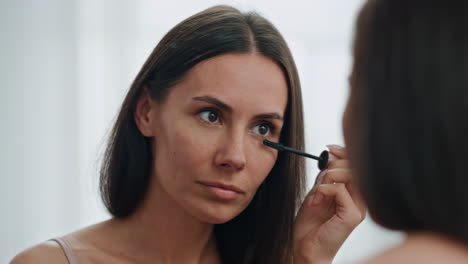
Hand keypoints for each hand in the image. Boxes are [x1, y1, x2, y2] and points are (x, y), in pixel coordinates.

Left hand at [293, 145, 365, 263]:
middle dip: (334, 165)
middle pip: (356, 167)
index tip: (329, 149)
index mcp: (354, 193)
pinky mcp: (352, 216)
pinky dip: (324, 189)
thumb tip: (332, 153)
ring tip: (316, 193)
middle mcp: (361, 200)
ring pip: (350, 175)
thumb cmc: (311, 224)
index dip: (345, 152)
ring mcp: (358, 209)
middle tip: (320, 174)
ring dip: (328, 178)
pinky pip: (340, 190)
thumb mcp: (318, 191)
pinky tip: (316, 200)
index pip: (358, 165)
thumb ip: (326, 175)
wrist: (303, 247)